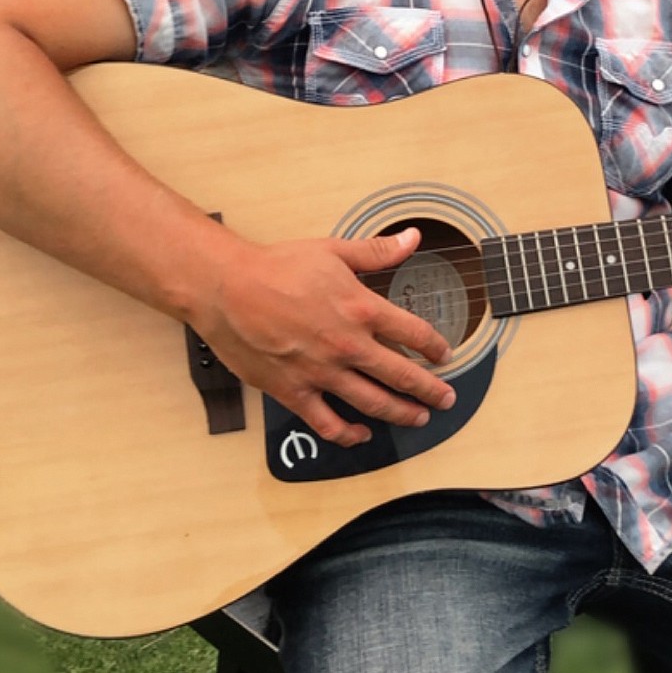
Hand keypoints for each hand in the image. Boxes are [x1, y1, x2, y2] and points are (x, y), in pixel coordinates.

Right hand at [192, 227, 455, 445]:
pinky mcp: (294, 391)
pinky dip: (348, 434)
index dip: (435, 347)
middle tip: (446, 398)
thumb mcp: (333, 251)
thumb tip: (412, 238)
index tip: (444, 354)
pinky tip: (361, 434)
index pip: (414, 333)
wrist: (225, 287)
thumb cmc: (275, 267)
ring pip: (374, 403)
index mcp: (361, 309)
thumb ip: (377, 251)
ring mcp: (321, 372)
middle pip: (403, 375)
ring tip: (420, 418)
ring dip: (402, 414)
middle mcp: (347, 345)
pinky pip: (327, 423)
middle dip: (431, 390)